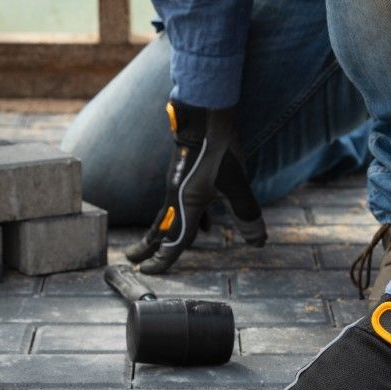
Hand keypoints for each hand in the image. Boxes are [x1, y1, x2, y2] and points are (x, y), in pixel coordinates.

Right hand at [125, 100, 266, 274]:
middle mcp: (176, 198)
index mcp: (186, 206)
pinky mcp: (184, 177)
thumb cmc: (219, 150)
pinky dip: (188, 220)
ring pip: (168, 217)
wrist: (204, 116)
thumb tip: (258, 242)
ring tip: (162, 248)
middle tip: (132, 261)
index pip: (173, 241)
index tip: (149, 273)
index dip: (163, 260)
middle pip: (158, 230)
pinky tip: (206, 224)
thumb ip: (247, 214)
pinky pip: (181, 205)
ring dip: (163, 235)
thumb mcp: (237, 185)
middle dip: (146, 248)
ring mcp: (177, 186)